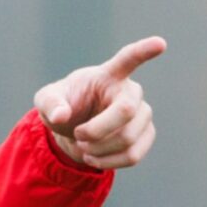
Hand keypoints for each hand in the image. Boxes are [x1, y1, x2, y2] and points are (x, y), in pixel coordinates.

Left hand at [35, 35, 163, 171]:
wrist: (74, 130)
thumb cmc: (63, 107)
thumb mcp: (46, 102)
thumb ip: (50, 104)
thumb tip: (61, 116)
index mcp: (108, 75)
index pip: (128, 59)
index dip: (144, 51)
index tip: (160, 43)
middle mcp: (131, 91)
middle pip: (126, 111)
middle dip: (97, 131)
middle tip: (78, 135)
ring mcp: (143, 113)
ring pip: (128, 139)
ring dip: (99, 151)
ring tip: (84, 148)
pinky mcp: (146, 135)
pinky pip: (133, 156)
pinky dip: (109, 163)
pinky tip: (95, 158)